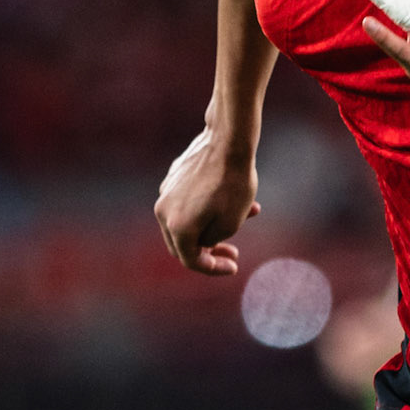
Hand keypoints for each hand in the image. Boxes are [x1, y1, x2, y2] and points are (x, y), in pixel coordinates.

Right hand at [155, 128, 260, 274]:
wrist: (228, 140)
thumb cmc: (233, 184)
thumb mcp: (230, 224)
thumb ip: (212, 242)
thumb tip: (203, 241)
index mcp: (177, 227)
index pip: (191, 260)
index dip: (213, 268)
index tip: (234, 266)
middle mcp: (164, 210)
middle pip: (183, 244)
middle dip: (209, 251)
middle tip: (232, 252)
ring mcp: (167, 191)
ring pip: (187, 220)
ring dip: (213, 226)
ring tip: (245, 218)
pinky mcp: (174, 176)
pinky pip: (188, 201)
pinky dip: (208, 207)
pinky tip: (234, 199)